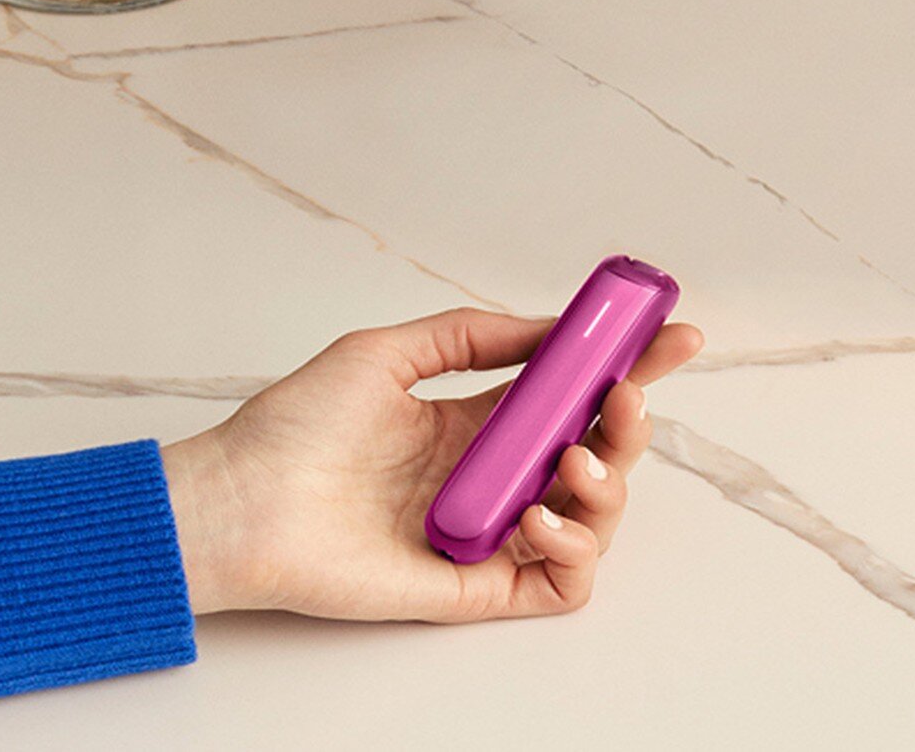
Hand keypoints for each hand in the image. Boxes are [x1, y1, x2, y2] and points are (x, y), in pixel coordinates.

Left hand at [160, 306, 703, 621]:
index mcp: (469, 423)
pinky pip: (562, 582)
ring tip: (574, 463)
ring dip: (608, 485)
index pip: (567, 395)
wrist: (242, 501)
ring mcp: (488, 533)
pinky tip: (538, 517)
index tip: (672, 335)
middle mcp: (488, 477)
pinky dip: (575, 550)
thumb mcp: (383, 354)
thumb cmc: (292, 429)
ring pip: (594, 519)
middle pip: (595, 453)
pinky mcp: (478, 588)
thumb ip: (468, 337)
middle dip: (632, 423)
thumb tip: (551, 326)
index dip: (626, 366)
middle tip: (626, 395)